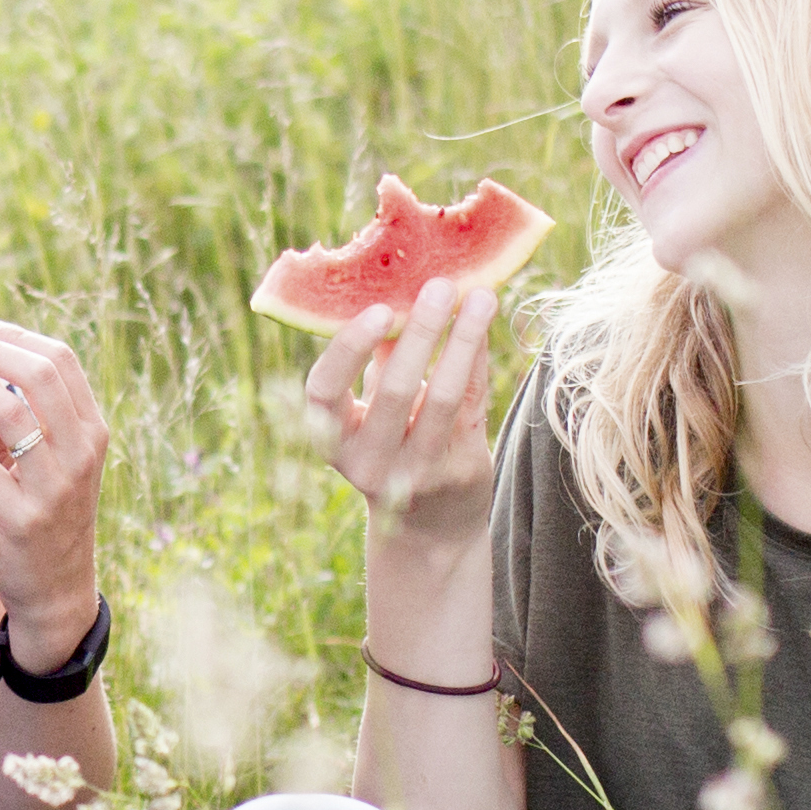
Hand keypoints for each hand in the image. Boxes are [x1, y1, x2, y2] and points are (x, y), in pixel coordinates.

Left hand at [0, 323, 109, 642]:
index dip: (14, 336)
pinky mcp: (22, 519)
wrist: (58, 590)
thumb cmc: (50, 514)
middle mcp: (81, 454)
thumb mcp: (51, 460)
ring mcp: (54, 487)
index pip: (60, 360)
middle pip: (39, 374)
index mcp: (92, 431)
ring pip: (10, 412)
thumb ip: (23, 415)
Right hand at [303, 285, 503, 546]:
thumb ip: (380, 358)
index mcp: (334, 440)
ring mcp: (415, 473)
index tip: (377, 309)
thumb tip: (399, 286)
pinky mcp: (459, 473)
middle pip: (392, 390)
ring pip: (441, 397)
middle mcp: (369, 463)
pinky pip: (471, 405)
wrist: (432, 524)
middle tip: (440, 284)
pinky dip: (479, 360)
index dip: (346, 350)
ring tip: (481, 296)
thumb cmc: (396, 443)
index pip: (324, 393)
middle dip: (420, 332)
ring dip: (463, 340)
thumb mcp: (375, 409)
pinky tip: (486, 324)